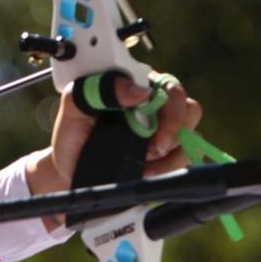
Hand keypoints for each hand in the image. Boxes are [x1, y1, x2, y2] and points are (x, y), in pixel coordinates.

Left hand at [26, 74, 203, 226]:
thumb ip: (98, 90)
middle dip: (174, 133)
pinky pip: (186, 160)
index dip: (170, 110)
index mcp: (138, 88)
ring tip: (143, 167)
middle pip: (190, 110)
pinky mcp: (167, 157)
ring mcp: (164, 133)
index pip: (170, 88)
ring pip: (192, 137)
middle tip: (152, 151)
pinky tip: (146, 173)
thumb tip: (140, 92)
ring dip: (171, 156)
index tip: (155, 134)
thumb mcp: (74, 108)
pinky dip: (169, 169)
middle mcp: (156, 107)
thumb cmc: (72, 137)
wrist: (68, 173)